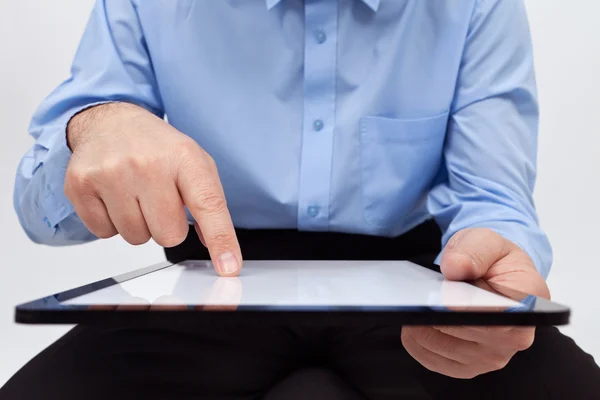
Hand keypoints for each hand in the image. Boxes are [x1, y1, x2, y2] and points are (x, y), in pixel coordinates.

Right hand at [65, 102, 240, 275]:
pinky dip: (112, 222)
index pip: (208, 205)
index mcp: (184, 157)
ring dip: (139, 225)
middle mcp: (147, 163)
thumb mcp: (194, 164)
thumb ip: (210, 204)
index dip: (220, 239)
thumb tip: (220, 249)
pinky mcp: (80, 185)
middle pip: (168, 235)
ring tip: (136, 194)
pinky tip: (114, 196)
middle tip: (159, 200)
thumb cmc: (157, 147)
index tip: (228, 266)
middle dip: (167, 226)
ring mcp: (110, 173)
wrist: (111, 121)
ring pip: (136, 238)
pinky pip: (104, 233)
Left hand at [401, 228, 549, 378]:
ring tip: (416, 303)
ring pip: (440, 345)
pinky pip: (430, 358)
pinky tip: (415, 321)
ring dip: (419, 324)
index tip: (443, 299)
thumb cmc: (493, 260)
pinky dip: (416, 340)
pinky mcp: (468, 367)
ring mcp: (491, 357)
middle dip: (433, 311)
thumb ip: (474, 249)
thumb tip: (456, 267)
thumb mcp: (486, 240)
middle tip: (418, 294)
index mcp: (527, 303)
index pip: (498, 315)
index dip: (467, 309)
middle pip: (462, 332)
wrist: (493, 276)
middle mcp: (515, 337)